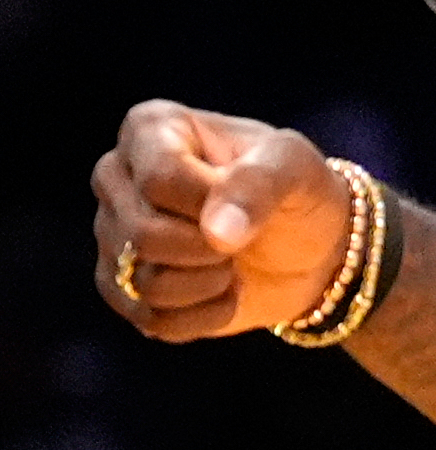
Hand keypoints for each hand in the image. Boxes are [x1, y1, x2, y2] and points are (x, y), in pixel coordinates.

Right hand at [92, 101, 351, 340]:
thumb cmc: (297, 191)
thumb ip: (257, 185)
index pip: (159, 179)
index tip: (252, 201)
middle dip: (211, 249)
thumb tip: (217, 235)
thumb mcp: (294, 168)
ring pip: (143, 283)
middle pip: (144, 235)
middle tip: (242, 238)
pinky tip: (225, 292)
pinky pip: (151, 320)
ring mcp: (112, 234)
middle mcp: (115, 177)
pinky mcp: (122, 287)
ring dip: (210, 283)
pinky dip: (205, 316)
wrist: (310, 247)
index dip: (213, 204)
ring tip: (231, 262)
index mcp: (150, 129)